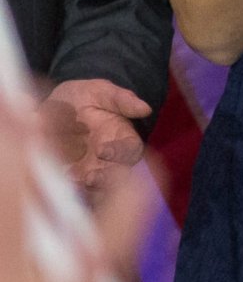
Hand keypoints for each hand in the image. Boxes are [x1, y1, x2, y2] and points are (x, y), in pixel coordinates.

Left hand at [39, 81, 149, 203]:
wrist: (57, 107)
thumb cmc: (86, 97)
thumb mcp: (102, 92)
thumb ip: (122, 100)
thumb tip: (146, 109)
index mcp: (122, 137)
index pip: (131, 149)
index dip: (121, 152)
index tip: (103, 150)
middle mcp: (110, 157)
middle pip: (117, 175)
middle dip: (105, 179)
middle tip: (90, 177)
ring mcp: (90, 168)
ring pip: (97, 186)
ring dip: (87, 189)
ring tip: (71, 182)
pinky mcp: (71, 176)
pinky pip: (74, 189)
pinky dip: (68, 189)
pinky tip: (57, 181)